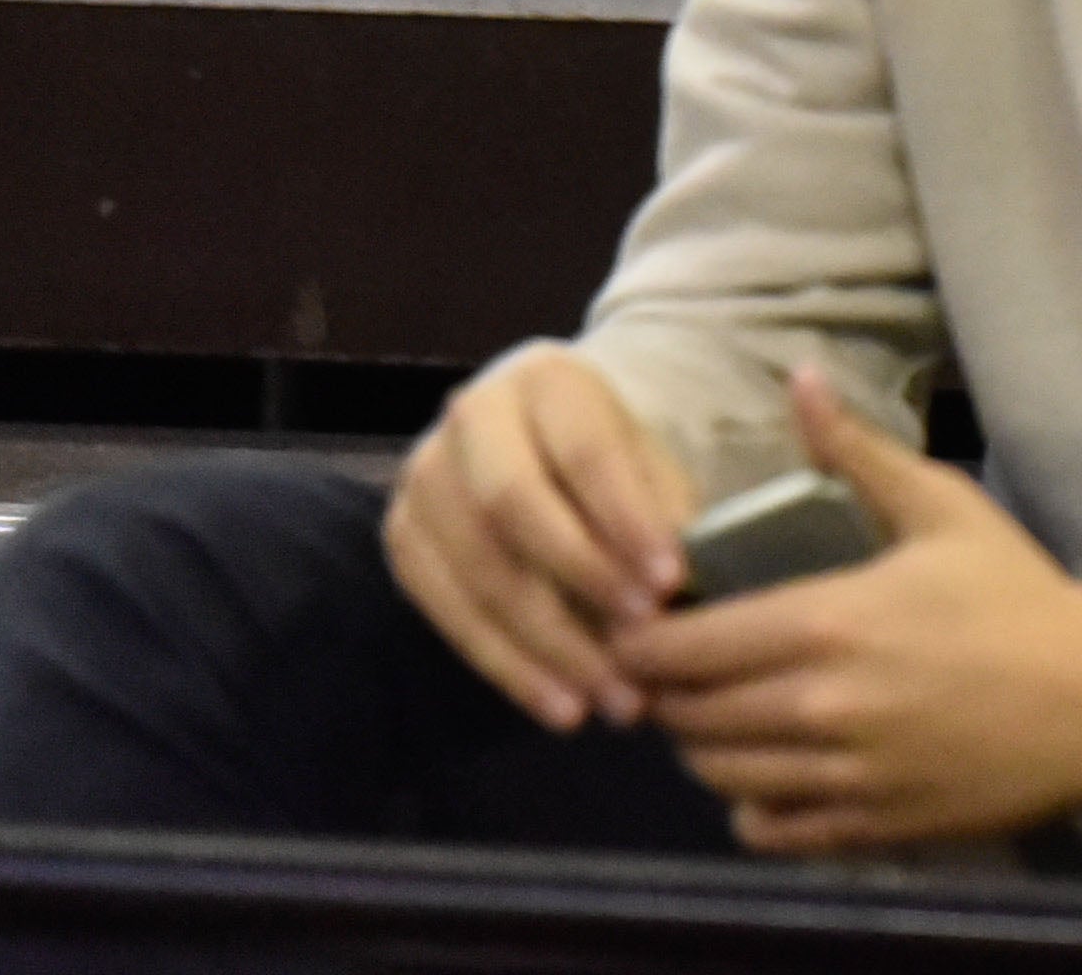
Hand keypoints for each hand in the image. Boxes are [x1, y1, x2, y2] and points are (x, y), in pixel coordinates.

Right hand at [382, 345, 694, 732]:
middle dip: (579, 582)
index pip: (584, 451)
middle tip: (639, 648)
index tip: (670, 586)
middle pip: (512, 506)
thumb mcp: (650, 464)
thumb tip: (678, 592)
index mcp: (546, 378)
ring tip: (609, 700)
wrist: (539, 448)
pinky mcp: (403, 539)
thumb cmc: (612, 464)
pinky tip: (559, 704)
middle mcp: (468, 416)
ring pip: (477, 570)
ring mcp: (423, 478)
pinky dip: (508, 666)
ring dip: (546, 646)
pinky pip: (448, 614)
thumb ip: (663, 514)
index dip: (625, 521)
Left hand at [614, 367, 1081, 854]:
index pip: (681, 647)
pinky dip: (751, 806)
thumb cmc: (1017, 595)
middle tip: (679, 669)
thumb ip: (856, 451)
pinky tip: (769, 771)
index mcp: (827, 621)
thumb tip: (799, 377)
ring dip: (703, 747)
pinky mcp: (868, 828)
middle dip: (666, 693)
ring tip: (721, 715)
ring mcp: (842, 775)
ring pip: (717, 776)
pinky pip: (767, 830)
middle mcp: (820, 706)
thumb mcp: (942, 508)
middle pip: (685, 717)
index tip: (646, 625)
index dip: (644, 640)